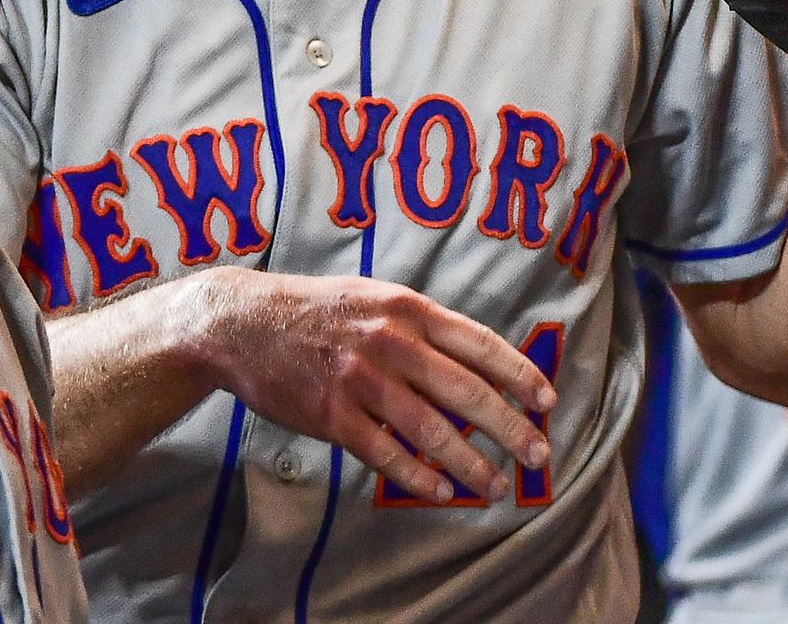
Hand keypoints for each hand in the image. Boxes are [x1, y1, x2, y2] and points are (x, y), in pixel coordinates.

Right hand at [186, 268, 556, 503]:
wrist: (241, 322)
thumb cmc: (314, 310)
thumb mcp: (372, 296)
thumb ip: (419, 324)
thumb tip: (473, 359)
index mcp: (406, 308)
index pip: (479, 343)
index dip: (519, 373)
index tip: (546, 400)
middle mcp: (390, 341)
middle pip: (466, 391)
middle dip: (510, 427)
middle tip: (538, 454)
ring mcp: (361, 379)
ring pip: (432, 429)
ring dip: (471, 463)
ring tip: (496, 485)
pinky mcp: (332, 414)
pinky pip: (385, 453)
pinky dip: (416, 476)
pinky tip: (439, 490)